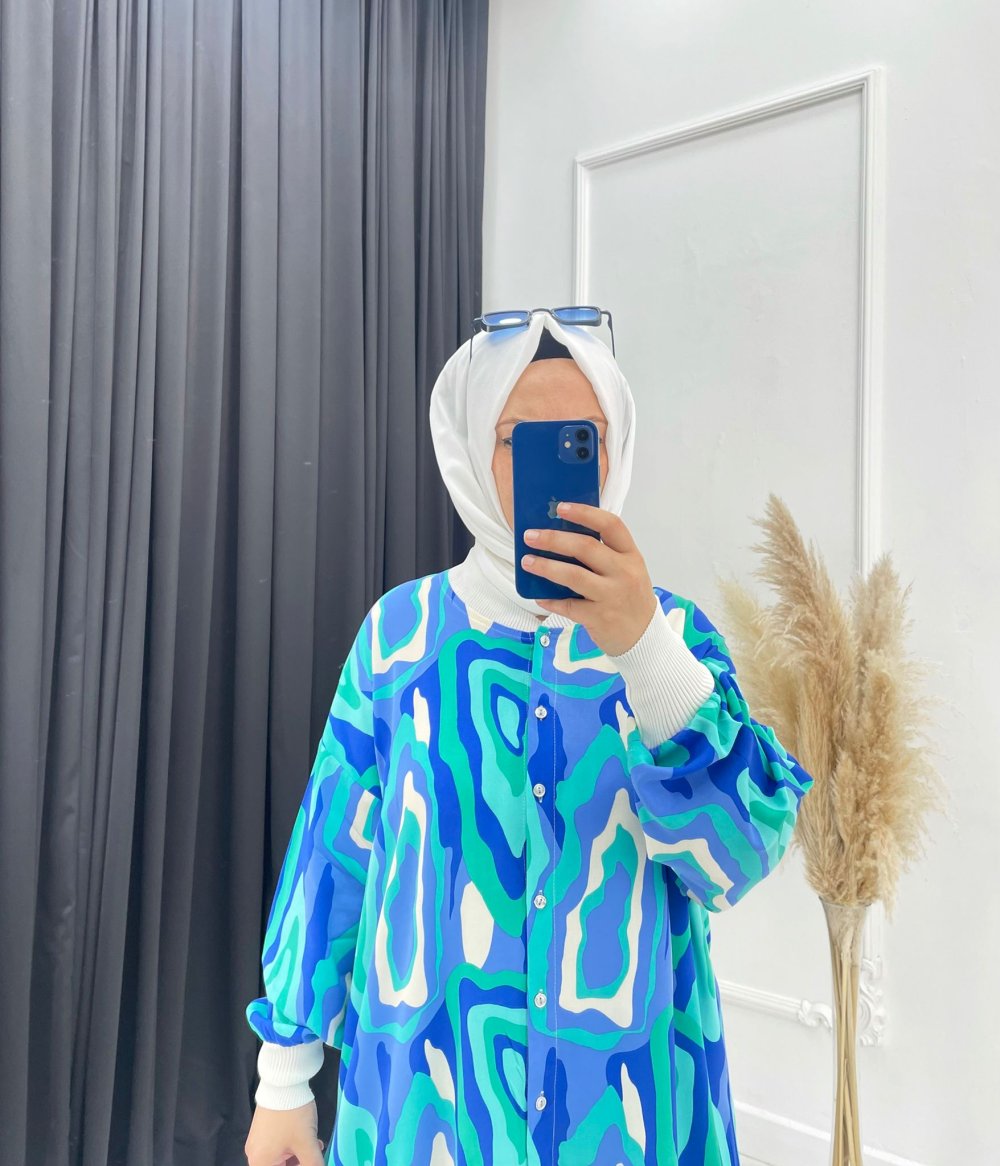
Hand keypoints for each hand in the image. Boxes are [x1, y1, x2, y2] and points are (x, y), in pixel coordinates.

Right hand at [244, 1098, 325, 1165]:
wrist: (283, 1081)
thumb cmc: (292, 1114)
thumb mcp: (307, 1143)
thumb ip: (313, 1164)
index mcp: (260, 1162)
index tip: (310, 1161)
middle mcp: (254, 1154)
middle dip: (300, 1162)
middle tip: (315, 1153)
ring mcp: (257, 1140)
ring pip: (280, 1157)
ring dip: (298, 1154)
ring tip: (315, 1144)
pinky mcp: (262, 1128)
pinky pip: (277, 1145)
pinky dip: (292, 1144)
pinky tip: (307, 1137)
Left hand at [521, 501, 657, 656]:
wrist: (645, 639)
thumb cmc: (629, 599)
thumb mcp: (627, 571)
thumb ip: (605, 555)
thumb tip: (562, 537)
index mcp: (631, 556)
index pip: (611, 525)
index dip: (585, 513)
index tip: (561, 507)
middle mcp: (624, 573)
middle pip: (586, 547)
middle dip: (554, 539)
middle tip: (530, 536)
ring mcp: (612, 596)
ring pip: (573, 575)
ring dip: (546, 566)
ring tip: (527, 562)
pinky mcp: (599, 618)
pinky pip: (567, 605)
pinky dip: (550, 600)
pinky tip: (538, 596)